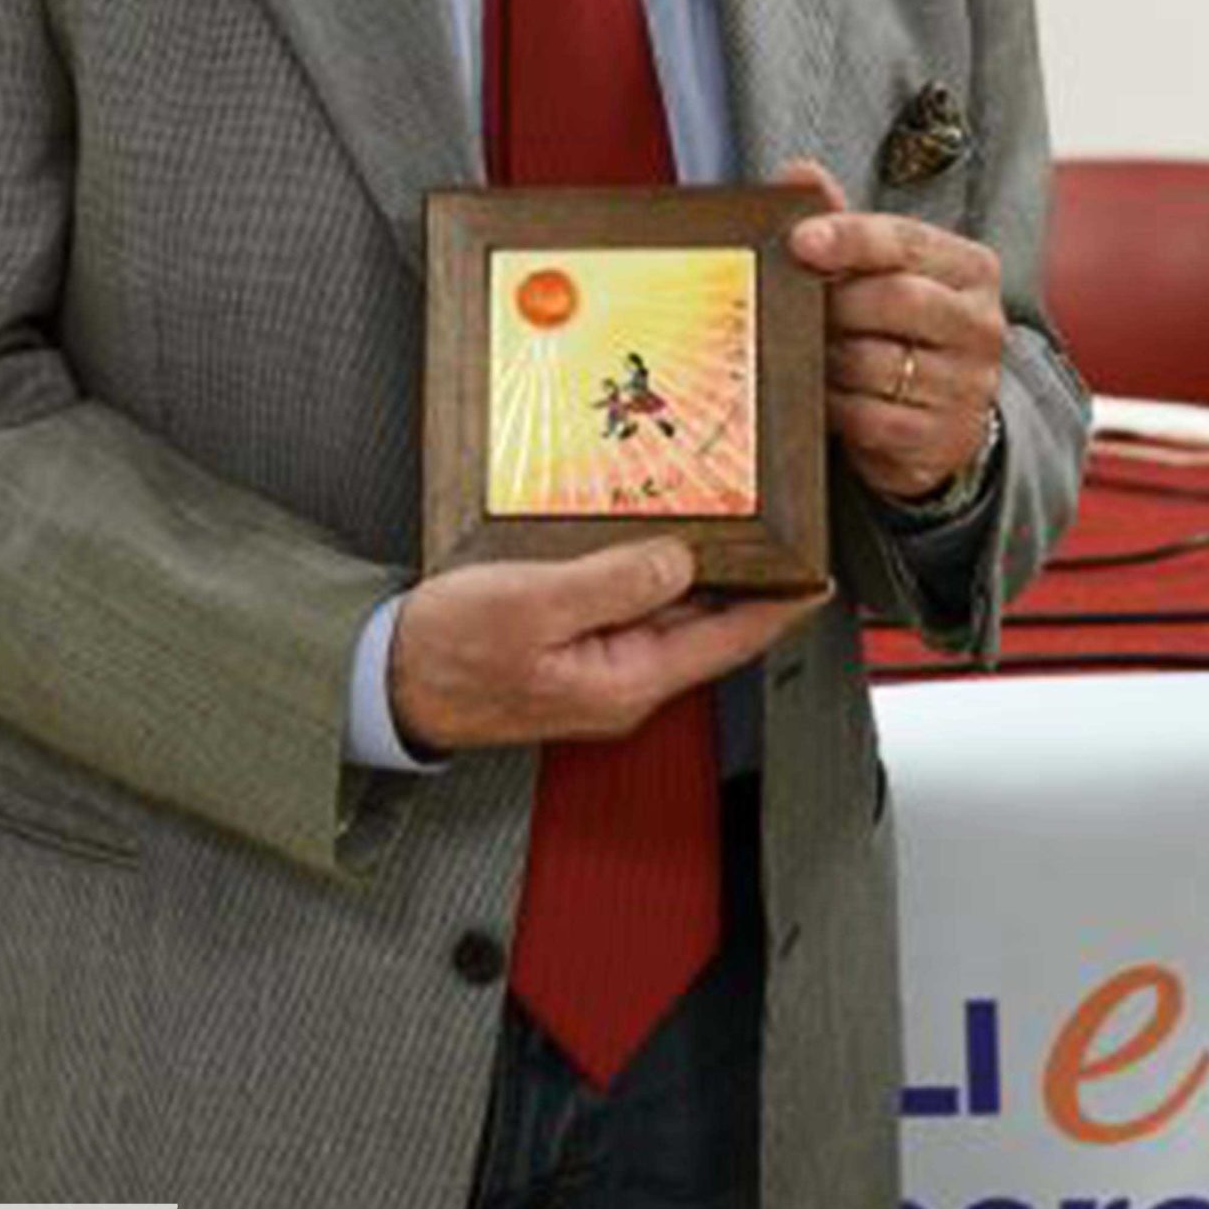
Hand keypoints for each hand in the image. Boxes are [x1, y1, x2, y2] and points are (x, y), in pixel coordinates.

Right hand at [389, 538, 832, 754]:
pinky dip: (650, 575)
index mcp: (625, 681)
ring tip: (726, 525)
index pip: (727, 641)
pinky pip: (630, 610)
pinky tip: (649, 542)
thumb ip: (612, 582)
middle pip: (705, 626)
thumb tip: (680, 560)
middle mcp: (623, 683)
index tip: (819, 578)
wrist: (389, 682)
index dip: (779, 608)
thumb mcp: (532, 605)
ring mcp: (599, 670)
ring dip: (696, 573)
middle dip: (745, 580)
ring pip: (668, 615)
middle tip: (777, 529)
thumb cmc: (448, 653)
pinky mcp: (574, 652)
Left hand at [774, 158, 1003, 504]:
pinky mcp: (945, 436)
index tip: (800, 241)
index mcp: (969, 267)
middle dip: (834, 305)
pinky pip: (871, 417)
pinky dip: (837, 406)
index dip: (849, 237)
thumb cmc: (898, 328)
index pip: (905, 240)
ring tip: (811, 355)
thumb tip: (798, 172)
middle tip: (797, 311)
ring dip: (828, 360)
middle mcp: (981, 322)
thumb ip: (842, 222)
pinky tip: (827, 397)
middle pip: (894, 299)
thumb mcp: (880, 271)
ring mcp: (970, 384)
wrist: (938, 418)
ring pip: (875, 362)